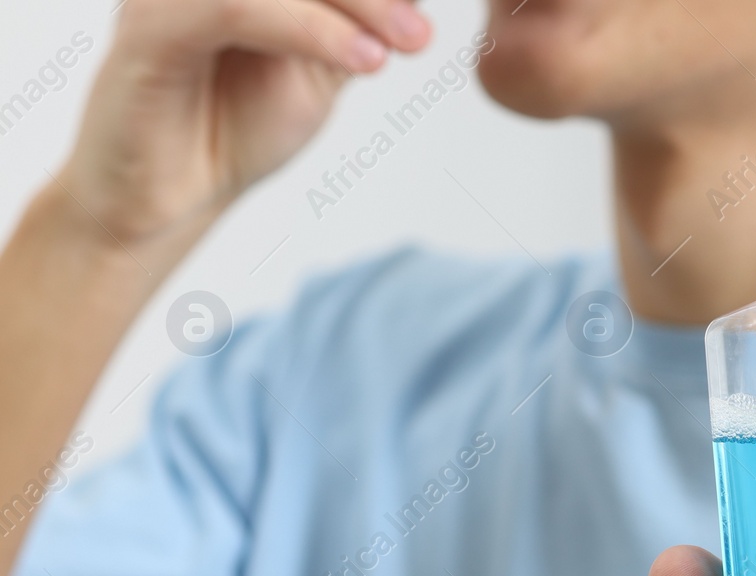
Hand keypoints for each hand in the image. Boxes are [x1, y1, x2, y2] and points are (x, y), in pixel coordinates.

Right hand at [60, 0, 431, 243]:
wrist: (171, 196)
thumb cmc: (236, 124)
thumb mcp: (319, 66)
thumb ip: (359, 24)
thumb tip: (418, 0)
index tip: (426, 15)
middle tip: (424, 29)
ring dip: (358, 2)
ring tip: (411, 42)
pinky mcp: (150, 26)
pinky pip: (234, 8)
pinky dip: (310, 29)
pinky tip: (364, 60)